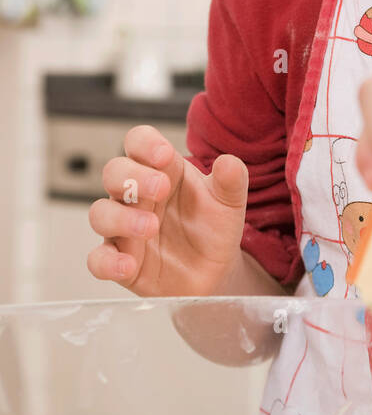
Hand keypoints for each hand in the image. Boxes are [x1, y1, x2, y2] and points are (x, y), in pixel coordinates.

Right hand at [87, 125, 248, 296]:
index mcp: (162, 171)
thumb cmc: (212, 228)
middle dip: (133, 176)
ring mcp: (124, 228)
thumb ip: (231, 181)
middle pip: (114, 172)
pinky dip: (107, 263)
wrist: (215, 272)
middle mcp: (137, 196)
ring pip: (100, 213)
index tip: (165, 155)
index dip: (145, 143)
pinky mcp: (120, 261)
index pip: (138, 142)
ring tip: (150, 227)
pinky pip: (98, 260)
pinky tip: (128, 265)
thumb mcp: (229, 202)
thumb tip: (229, 163)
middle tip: (162, 188)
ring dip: (121, 218)